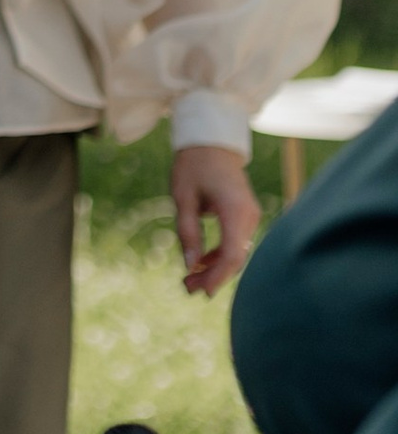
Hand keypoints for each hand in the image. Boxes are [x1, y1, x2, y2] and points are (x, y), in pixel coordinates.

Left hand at [172, 143, 261, 298]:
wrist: (211, 142)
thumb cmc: (193, 166)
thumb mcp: (183, 198)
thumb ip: (188, 232)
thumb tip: (191, 266)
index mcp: (235, 210)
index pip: (232, 253)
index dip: (218, 276)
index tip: (200, 291)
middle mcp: (249, 215)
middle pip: (235, 257)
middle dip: (213, 276)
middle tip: (187, 287)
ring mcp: (250, 216)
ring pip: (236, 252)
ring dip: (215, 267)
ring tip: (189, 279)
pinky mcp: (245, 216)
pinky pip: (235, 243)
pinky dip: (219, 255)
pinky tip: (200, 262)